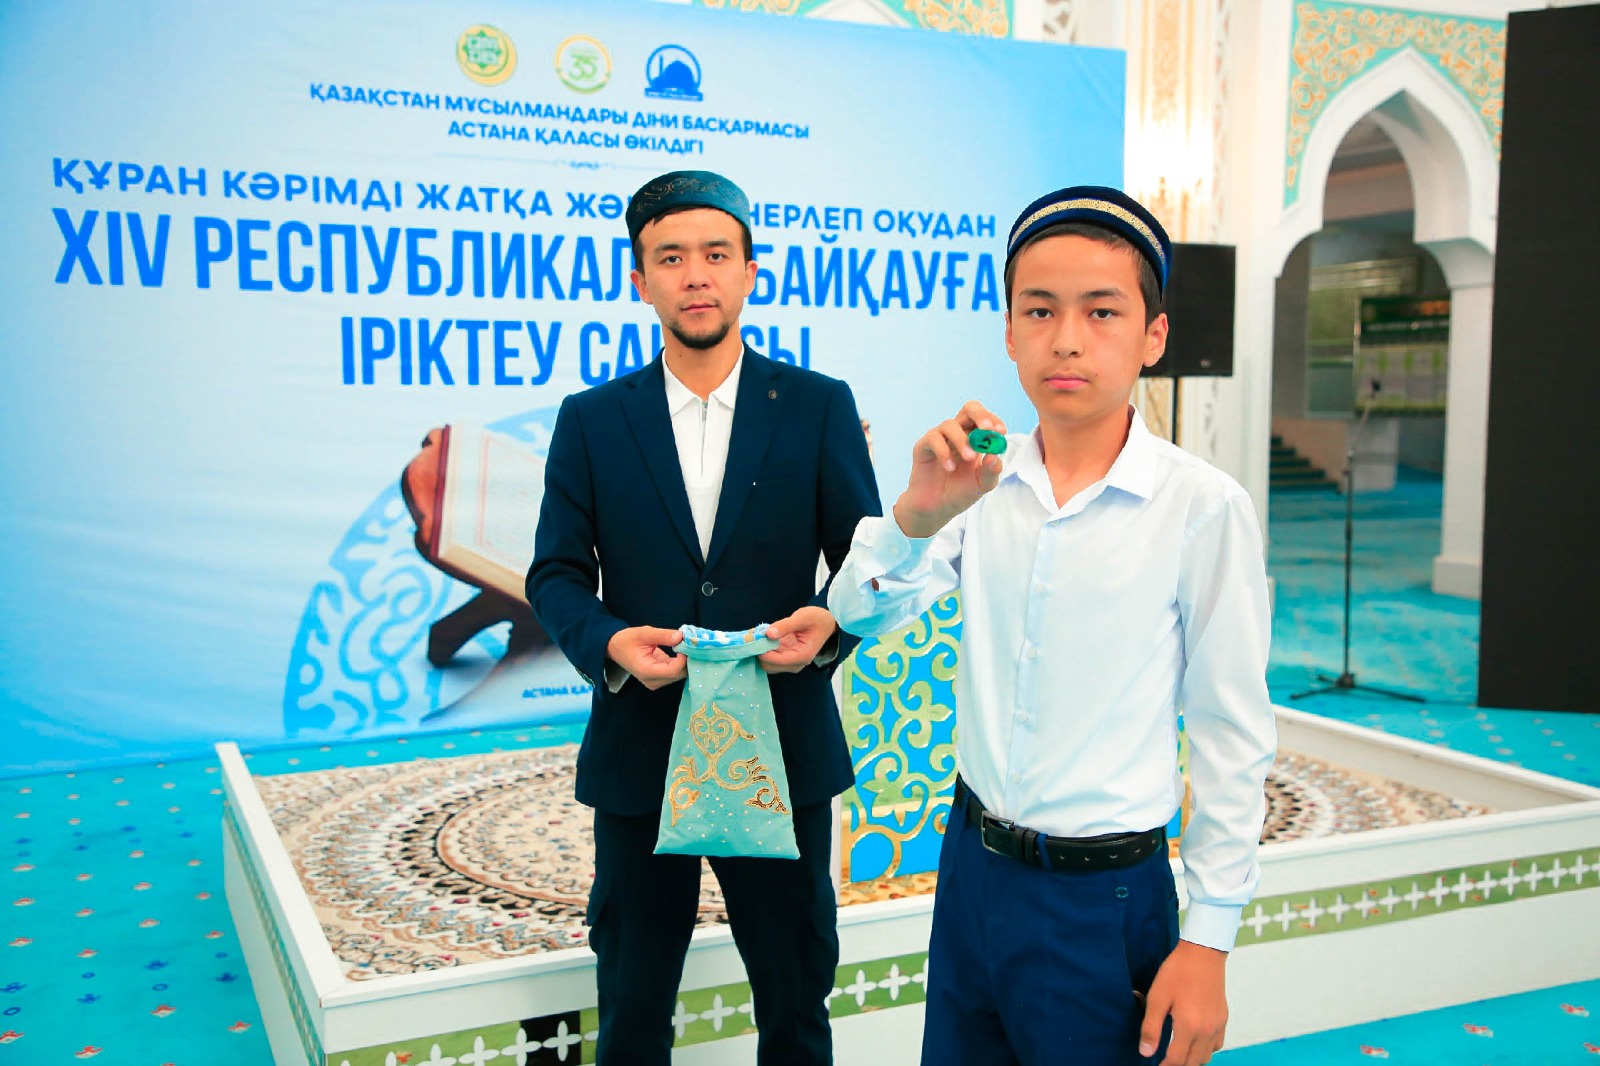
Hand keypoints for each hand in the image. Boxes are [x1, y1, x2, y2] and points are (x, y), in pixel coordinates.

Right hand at [606, 626, 686, 690]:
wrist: (615, 648)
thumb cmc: (627, 640)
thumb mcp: (643, 633)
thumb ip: (663, 635)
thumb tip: (681, 636)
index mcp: (646, 671)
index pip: (673, 670)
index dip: (683, 658)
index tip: (685, 644)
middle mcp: (652, 681)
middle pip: (678, 674)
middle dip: (686, 659)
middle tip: (689, 643)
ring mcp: (656, 681)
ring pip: (679, 674)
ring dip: (685, 661)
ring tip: (685, 645)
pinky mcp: (659, 678)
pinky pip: (675, 672)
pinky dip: (680, 662)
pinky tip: (681, 650)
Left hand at [759, 606, 836, 673]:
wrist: (826, 623)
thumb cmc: (817, 619)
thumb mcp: (802, 617)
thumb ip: (785, 625)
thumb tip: (768, 634)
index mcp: (803, 655)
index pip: (777, 661)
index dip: (763, 652)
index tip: (756, 638)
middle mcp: (797, 663)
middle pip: (770, 666)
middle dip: (760, 653)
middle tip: (755, 636)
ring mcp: (791, 662)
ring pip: (768, 664)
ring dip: (761, 652)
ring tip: (759, 636)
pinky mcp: (787, 658)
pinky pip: (771, 659)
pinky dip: (764, 650)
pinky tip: (763, 637)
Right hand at [893, 401, 1006, 538]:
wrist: (937, 508)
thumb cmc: (961, 492)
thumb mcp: (983, 484)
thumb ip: (992, 470)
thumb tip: (994, 454)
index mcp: (975, 438)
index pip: (985, 419)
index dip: (993, 420)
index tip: (1001, 432)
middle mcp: (958, 433)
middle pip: (968, 409)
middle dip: (980, 415)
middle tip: (987, 429)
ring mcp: (940, 438)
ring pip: (950, 425)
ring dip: (962, 440)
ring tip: (969, 458)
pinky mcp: (923, 446)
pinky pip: (933, 439)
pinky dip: (944, 452)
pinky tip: (950, 468)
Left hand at [1140, 940, 1227, 1064]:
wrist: (1203, 953)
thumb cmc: (1177, 972)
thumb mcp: (1157, 998)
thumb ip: (1151, 1028)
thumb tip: (1146, 1052)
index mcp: (1189, 1027)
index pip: (1176, 1060)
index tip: (1156, 1065)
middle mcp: (1207, 1031)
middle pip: (1193, 1062)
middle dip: (1178, 1065)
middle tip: (1164, 1061)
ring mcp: (1218, 1026)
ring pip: (1207, 1056)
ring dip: (1192, 1060)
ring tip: (1178, 1053)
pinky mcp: (1223, 1019)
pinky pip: (1217, 1045)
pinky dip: (1206, 1050)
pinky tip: (1195, 1042)